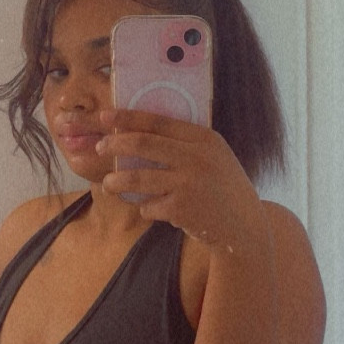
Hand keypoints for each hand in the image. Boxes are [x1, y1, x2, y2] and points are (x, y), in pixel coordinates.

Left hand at [97, 109, 269, 255]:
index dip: (127, 117)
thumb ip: (186, 144)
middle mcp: (196, 158)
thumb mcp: (215, 157)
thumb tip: (139, 132)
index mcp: (204, 139)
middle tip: (100, 148)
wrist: (243, 226)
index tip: (105, 117)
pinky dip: (146, 208)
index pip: (158, 121)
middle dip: (114, 144)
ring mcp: (188, 184)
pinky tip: (152, 209)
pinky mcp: (180, 209)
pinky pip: (148, 206)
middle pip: (142, 144)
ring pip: (137, 178)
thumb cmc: (224, 189)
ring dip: (117, 181)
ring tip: (109, 184)